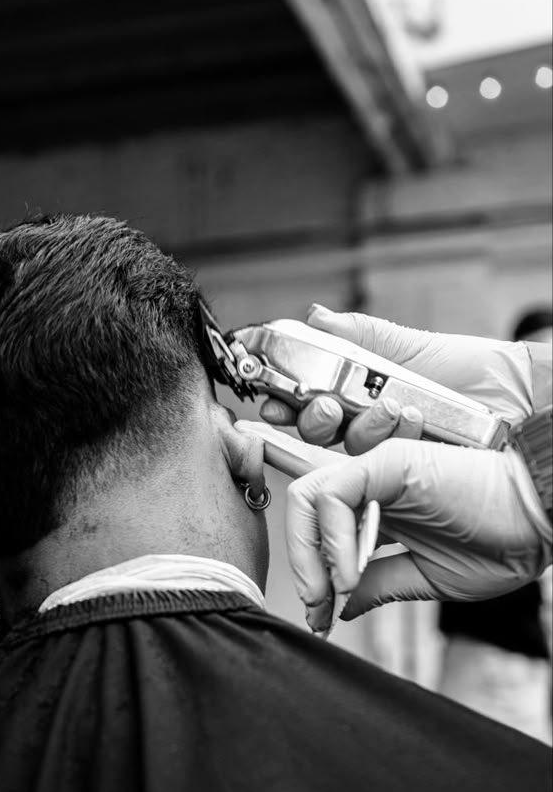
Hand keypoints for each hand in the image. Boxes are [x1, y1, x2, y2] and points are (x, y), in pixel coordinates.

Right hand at [260, 306, 535, 453]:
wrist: (519, 403)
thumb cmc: (472, 372)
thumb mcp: (410, 345)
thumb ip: (359, 334)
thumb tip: (315, 315)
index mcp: (357, 390)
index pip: (305, 399)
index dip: (284, 400)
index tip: (272, 397)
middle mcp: (365, 423)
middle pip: (315, 430)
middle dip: (313, 416)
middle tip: (327, 405)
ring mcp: (385, 452)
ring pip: (344, 451)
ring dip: (360, 428)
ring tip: (390, 407)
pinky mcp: (403, 476)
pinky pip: (378, 470)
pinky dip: (389, 444)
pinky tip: (409, 423)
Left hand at [285, 437, 551, 632]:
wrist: (542, 523)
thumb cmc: (499, 544)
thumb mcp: (425, 578)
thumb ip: (377, 585)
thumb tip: (339, 607)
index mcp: (376, 513)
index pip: (319, 533)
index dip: (309, 572)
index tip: (319, 616)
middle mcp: (369, 488)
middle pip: (302, 514)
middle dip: (300, 565)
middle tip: (316, 607)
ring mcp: (374, 471)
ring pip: (306, 499)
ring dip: (309, 553)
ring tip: (334, 590)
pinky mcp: (385, 462)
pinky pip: (334, 495)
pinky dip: (334, 538)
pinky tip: (352, 571)